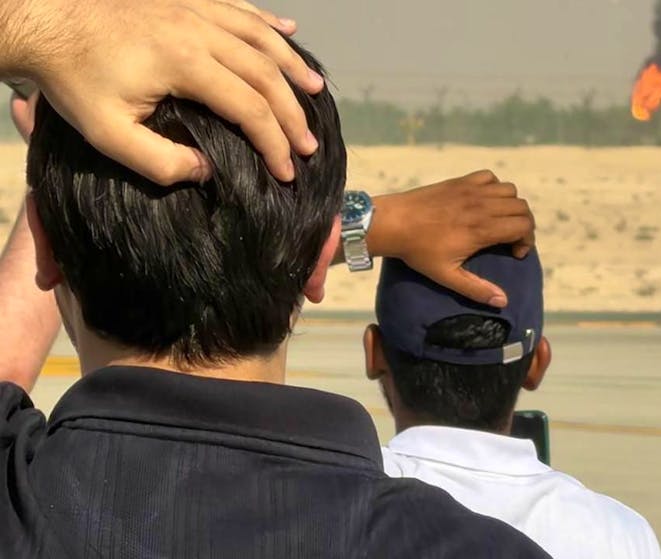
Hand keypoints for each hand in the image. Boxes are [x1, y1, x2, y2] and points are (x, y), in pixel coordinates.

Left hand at [1, 0, 323, 184]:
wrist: (41, 17)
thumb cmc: (71, 78)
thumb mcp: (107, 133)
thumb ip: (160, 162)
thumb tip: (207, 171)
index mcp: (185, 63)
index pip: (249, 108)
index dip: (274, 143)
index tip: (287, 172)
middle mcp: (200, 30)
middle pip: (266, 73)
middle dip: (293, 113)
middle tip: (309, 145)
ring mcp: (195, 9)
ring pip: (261, 36)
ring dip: (293, 65)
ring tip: (316, 89)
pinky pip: (240, 7)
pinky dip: (269, 22)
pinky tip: (290, 32)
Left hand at [371, 170, 535, 307]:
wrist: (393, 222)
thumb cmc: (418, 251)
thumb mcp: (446, 275)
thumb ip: (476, 288)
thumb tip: (502, 301)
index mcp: (482, 229)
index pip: (523, 226)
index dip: (527, 241)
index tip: (514, 253)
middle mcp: (482, 205)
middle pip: (522, 207)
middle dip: (524, 225)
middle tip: (511, 240)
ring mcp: (471, 190)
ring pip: (510, 190)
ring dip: (511, 206)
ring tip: (499, 221)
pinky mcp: (460, 181)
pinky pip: (490, 177)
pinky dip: (494, 187)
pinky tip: (484, 201)